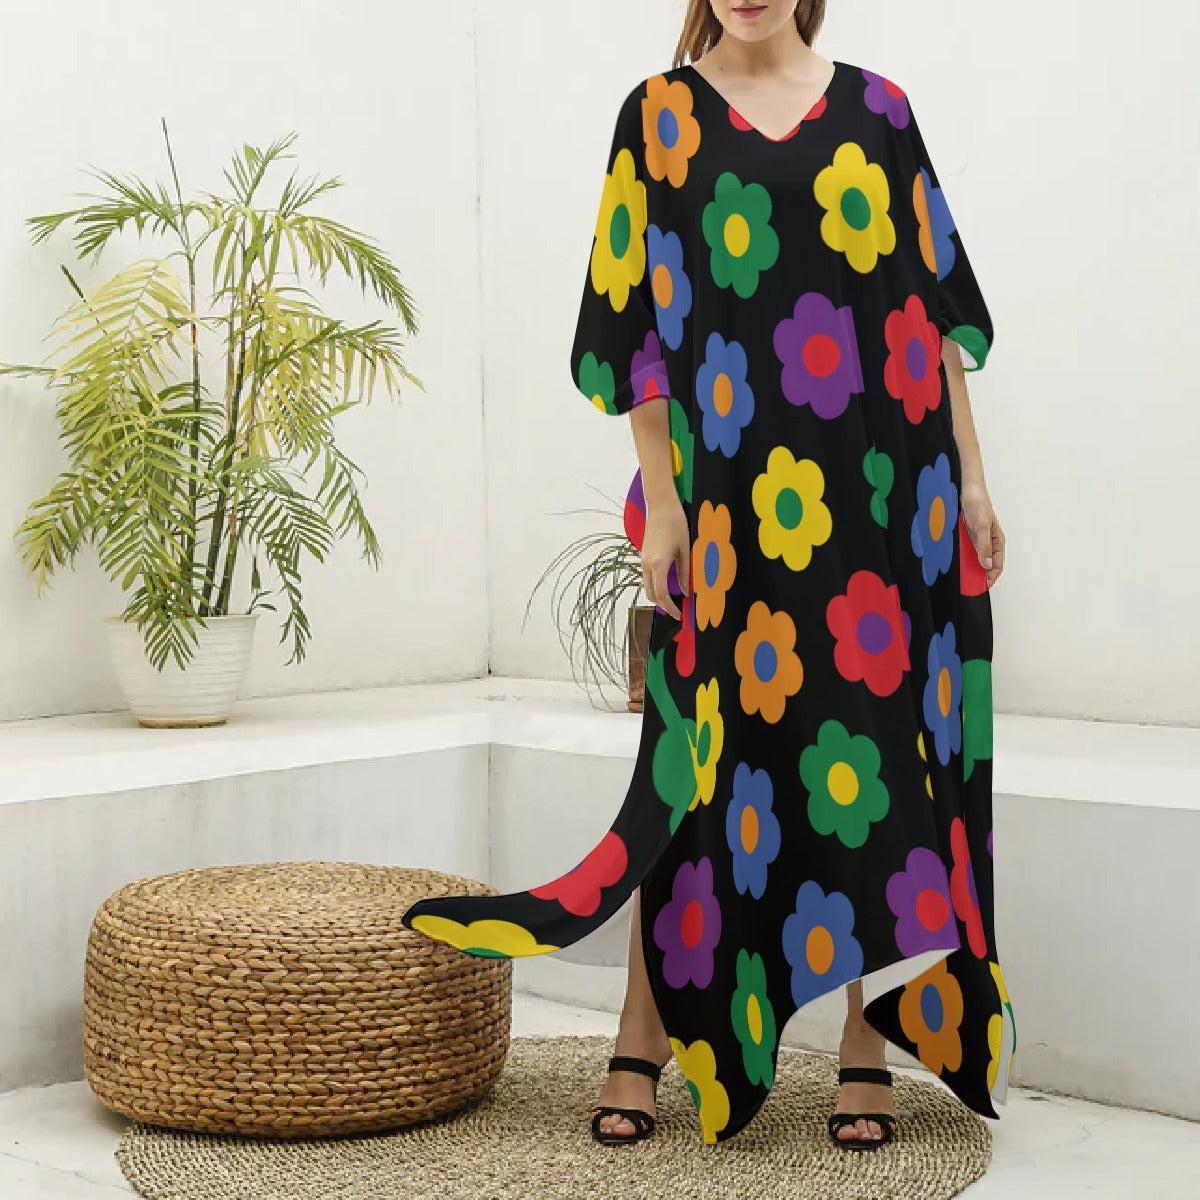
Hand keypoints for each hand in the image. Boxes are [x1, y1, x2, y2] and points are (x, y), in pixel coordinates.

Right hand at [640, 495, 690, 619]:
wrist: (661, 506)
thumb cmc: (676, 524)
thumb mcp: (685, 550)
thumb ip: (685, 573)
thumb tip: (686, 592)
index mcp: (658, 564)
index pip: (661, 595)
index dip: (670, 608)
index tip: (679, 615)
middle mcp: (647, 564)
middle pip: (651, 594)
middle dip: (663, 605)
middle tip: (676, 611)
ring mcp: (643, 560)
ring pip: (647, 586)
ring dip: (658, 596)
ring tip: (672, 600)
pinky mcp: (643, 555)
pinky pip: (646, 577)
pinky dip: (655, 586)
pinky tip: (667, 585)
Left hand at [960, 476, 1004, 586]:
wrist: (968, 488)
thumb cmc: (979, 503)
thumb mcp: (981, 526)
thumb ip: (983, 546)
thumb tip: (986, 564)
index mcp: (997, 540)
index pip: (997, 564)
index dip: (991, 576)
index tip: (983, 586)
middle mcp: (988, 541)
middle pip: (986, 563)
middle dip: (979, 574)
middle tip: (970, 585)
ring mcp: (978, 539)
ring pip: (975, 558)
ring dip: (970, 567)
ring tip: (962, 577)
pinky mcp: (968, 535)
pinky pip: (966, 550)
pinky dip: (962, 557)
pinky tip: (956, 563)